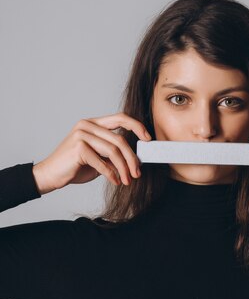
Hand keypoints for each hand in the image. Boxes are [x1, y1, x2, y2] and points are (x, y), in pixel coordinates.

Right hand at [33, 112, 151, 193]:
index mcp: (93, 123)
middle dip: (132, 158)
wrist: (50, 175)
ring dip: (123, 168)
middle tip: (137, 172)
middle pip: (120, 139)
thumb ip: (113, 154)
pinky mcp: (78, 147)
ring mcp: (81, 134)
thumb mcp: (99, 159)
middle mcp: (87, 125)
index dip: (137, 126)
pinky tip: (115, 181)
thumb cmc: (75, 166)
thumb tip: (136, 158)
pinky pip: (102, 162)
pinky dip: (111, 173)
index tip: (148, 139)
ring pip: (113, 150)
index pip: (120, 117)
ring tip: (127, 180)